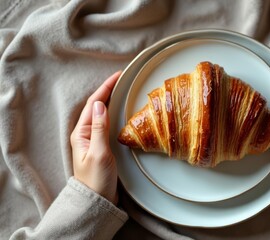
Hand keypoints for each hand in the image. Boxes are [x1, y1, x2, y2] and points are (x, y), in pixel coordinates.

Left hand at [70, 71, 120, 204]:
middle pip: (96, 106)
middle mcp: (85, 134)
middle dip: (108, 90)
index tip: (118, 76)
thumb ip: (99, 128)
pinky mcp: (100, 146)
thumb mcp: (99, 153)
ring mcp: (92, 140)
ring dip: (110, 100)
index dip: (105, 88)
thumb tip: (100, 105)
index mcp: (82, 133)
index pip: (94, 104)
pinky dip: (113, 112)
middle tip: (122, 79)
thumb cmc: (97, 180)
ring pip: (101, 114)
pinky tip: (119, 111)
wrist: (97, 200)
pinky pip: (106, 123)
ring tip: (121, 90)